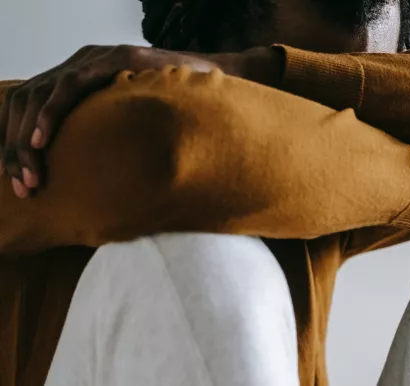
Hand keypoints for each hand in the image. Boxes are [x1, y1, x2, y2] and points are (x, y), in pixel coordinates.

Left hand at [0, 44, 269, 197]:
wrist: (220, 90)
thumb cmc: (182, 119)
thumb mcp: (135, 134)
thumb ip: (111, 145)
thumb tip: (95, 190)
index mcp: (83, 84)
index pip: (32, 110)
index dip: (18, 144)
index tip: (20, 181)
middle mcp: (83, 67)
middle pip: (27, 103)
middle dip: (16, 148)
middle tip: (22, 186)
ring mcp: (96, 60)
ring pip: (40, 95)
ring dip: (28, 137)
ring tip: (31, 172)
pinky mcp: (114, 59)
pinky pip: (70, 84)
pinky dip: (52, 112)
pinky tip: (42, 139)